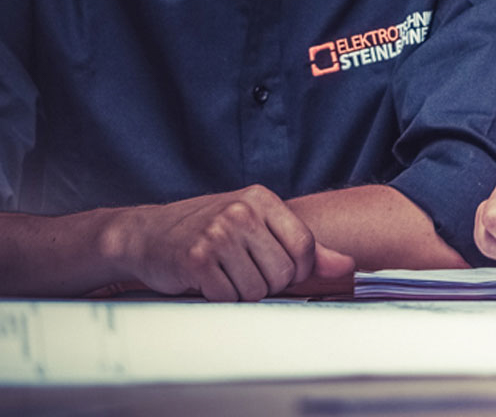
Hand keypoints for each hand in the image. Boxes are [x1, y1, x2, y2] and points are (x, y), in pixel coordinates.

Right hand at [99, 185, 352, 300]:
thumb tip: (348, 266)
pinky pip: (229, 297)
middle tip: (241, 270)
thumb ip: (305, 248)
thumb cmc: (207, 231)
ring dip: (241, 292)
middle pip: (283, 274)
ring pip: (257, 290)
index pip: (305, 247)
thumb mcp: (257, 227)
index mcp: (262, 199)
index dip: (296, 270)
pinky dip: (219, 297)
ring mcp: (218, 233)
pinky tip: (205, 281)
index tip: (278, 269)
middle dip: (266, 282)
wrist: (146, 235)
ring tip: (223, 273)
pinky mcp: (197, 258)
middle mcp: (241, 211)